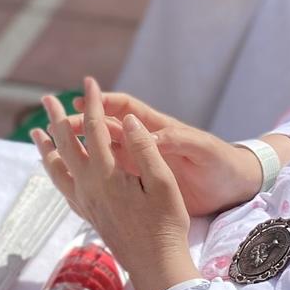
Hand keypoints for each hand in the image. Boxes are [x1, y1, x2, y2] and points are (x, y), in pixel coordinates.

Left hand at [33, 80, 198, 289]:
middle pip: (65, 145)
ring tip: (35, 132)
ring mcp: (85, 203)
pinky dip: (53, 172)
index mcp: (106, 175)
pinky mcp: (88, 215)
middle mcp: (88, 187)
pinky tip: (54, 170)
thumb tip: (126, 119)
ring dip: (46, 147)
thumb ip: (143, 149)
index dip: (93, 102)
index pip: (95, 129)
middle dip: (56, 119)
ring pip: (56, 169)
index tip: (89, 81)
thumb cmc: (166, 225)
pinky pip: (62, 187)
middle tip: (47, 99)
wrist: (156, 267)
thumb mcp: (163, 183)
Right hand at [42, 79, 263, 217]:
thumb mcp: (200, 149)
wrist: (234, 186)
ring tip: (56, 149)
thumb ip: (174, 140)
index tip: (81, 102)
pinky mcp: (145, 183)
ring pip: (106, 152)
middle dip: (82, 124)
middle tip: (56, 125)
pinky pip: (114, 175)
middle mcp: (146, 143)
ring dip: (84, 148)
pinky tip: (78, 180)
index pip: (125, 109)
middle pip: (107, 129)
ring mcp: (143, 163)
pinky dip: (96, 174)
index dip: (103, 103)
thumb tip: (144, 135)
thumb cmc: (220, 162)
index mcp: (159, 128)